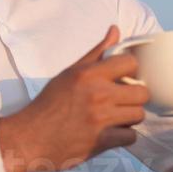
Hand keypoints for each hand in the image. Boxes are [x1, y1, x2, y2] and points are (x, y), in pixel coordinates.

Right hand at [0, 25, 149, 171]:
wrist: (30, 137)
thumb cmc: (50, 103)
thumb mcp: (71, 72)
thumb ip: (97, 52)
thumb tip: (115, 30)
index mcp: (89, 74)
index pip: (130, 63)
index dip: (131, 70)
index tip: (123, 78)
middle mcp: (97, 94)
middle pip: (142, 92)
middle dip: (135, 96)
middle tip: (123, 99)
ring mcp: (100, 119)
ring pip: (138, 114)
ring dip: (129, 116)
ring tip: (116, 116)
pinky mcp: (101, 141)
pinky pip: (130, 136)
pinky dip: (123, 136)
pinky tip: (110, 132)